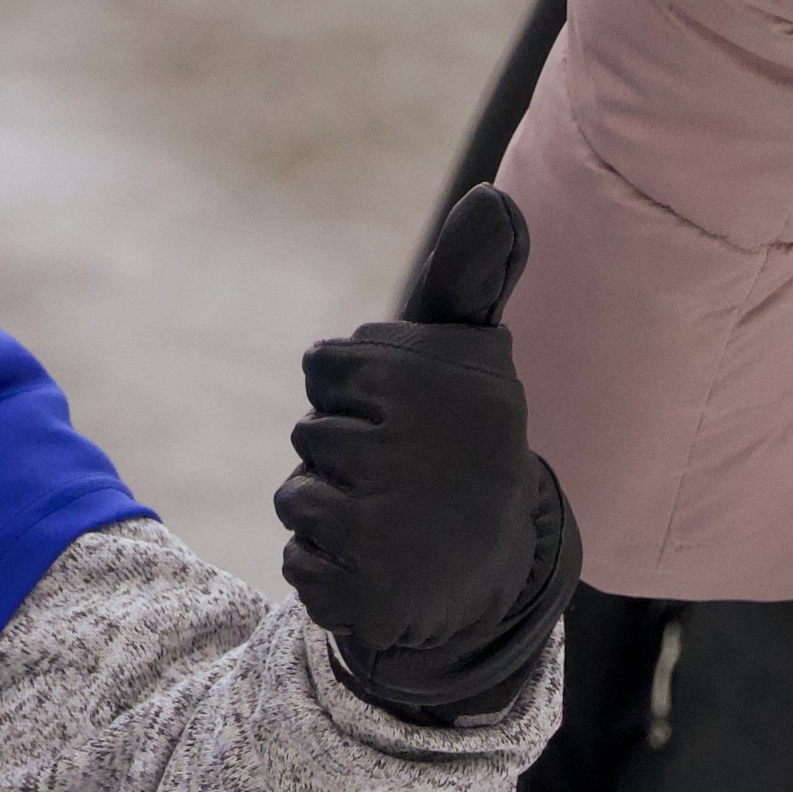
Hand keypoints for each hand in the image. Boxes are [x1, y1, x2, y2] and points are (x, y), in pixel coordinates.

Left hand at [276, 187, 567, 722]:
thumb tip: (496, 196)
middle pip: (309, 435)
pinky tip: (379, 571)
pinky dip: (326, 570)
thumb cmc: (466, 451)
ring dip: (330, 514)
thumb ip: (468, 280)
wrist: (495, 581)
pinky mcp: (366, 594)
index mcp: (429, 384)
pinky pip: (297, 562)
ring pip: (296, 499)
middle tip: (407, 480)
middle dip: (344, 457)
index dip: (356, 395)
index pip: (325, 368)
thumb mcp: (471, 360)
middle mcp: (411, 451)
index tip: (408, 419)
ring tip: (392, 525)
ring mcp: (386, 529)